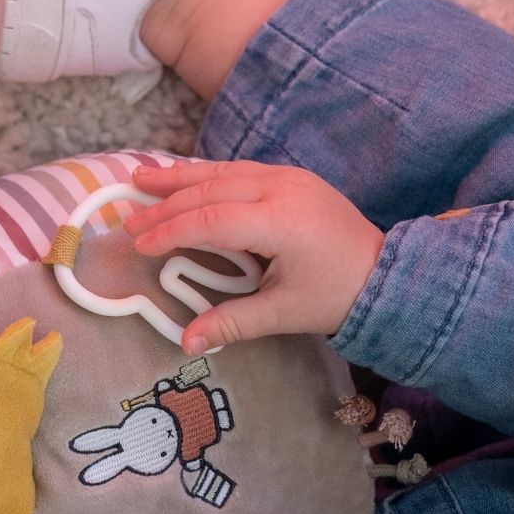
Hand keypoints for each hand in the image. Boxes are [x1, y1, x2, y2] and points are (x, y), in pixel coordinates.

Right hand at [126, 160, 384, 351]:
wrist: (385, 274)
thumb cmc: (334, 295)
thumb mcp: (283, 313)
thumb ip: (232, 323)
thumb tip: (186, 343)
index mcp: (280, 221)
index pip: (211, 220)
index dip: (171, 231)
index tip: (139, 243)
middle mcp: (282, 188)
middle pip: (210, 190)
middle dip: (165, 203)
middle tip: (128, 216)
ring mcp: (288, 177)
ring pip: (222, 171)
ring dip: (180, 176)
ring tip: (141, 178)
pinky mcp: (292, 177)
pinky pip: (240, 170)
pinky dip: (206, 175)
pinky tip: (184, 178)